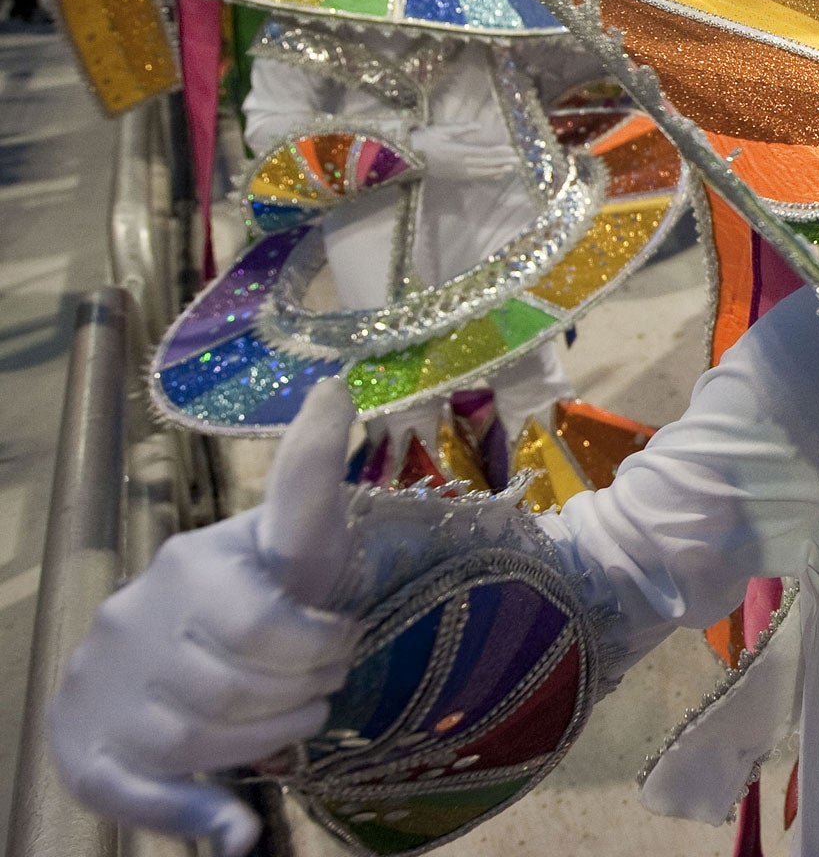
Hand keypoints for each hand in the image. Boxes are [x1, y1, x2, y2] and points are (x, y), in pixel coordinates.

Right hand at [49, 378, 360, 854]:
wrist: (152, 654)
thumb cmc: (255, 584)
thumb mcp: (291, 533)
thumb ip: (310, 468)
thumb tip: (335, 385)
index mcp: (199, 566)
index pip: (264, 617)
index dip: (320, 641)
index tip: (346, 637)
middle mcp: (145, 620)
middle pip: (244, 683)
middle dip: (307, 688)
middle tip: (329, 680)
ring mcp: (111, 688)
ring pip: (204, 734)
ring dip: (273, 735)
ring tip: (299, 713)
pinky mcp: (93, 754)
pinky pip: (142, 794)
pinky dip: (197, 815)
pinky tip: (237, 831)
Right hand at [409, 124, 522, 181]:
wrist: (406, 157)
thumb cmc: (424, 139)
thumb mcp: (442, 130)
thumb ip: (461, 129)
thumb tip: (479, 125)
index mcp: (457, 150)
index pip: (483, 152)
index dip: (498, 152)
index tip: (512, 150)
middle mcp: (460, 163)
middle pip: (486, 163)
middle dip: (503, 162)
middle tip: (519, 161)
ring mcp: (457, 172)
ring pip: (482, 172)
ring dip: (498, 170)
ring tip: (512, 168)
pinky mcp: (455, 177)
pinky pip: (475, 177)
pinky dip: (488, 176)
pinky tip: (498, 175)